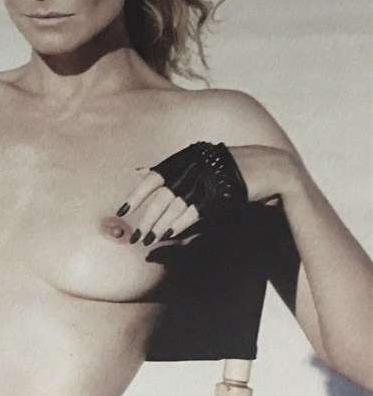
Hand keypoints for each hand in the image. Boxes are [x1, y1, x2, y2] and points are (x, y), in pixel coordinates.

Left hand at [114, 144, 302, 246]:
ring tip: (150, 239)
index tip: (122, 210)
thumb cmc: (232, 171)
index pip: (155, 176)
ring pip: (176, 205)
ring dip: (160, 225)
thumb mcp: (199, 164)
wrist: (273, 171)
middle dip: (147, 218)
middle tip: (136, 236)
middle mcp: (196, 165)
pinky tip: (170, 235)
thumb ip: (169, 170)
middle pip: (163, 195)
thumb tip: (137, 171)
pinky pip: (195, 211)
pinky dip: (181, 224)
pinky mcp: (222, 192)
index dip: (136, 194)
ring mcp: (209, 178)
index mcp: (188, 156)